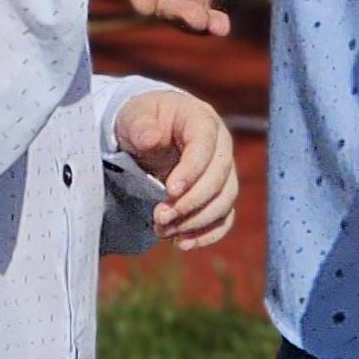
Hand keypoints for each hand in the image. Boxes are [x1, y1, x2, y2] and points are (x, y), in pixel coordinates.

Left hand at [110, 85, 239, 248]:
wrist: (148, 131)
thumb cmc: (142, 119)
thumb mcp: (134, 116)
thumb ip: (141, 126)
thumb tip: (151, 139)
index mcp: (202, 120)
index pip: (206, 146)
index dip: (192, 171)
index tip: (169, 191)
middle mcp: (220, 146)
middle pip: (220, 178)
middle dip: (191, 202)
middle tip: (160, 216)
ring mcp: (223, 172)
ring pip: (224, 201)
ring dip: (196, 221)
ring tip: (164, 231)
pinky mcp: (219, 194)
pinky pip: (224, 217)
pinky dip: (207, 234)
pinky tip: (183, 243)